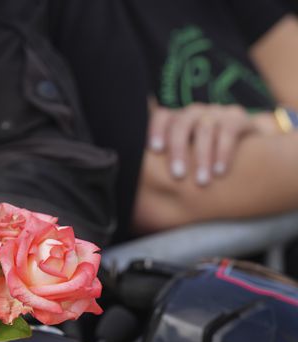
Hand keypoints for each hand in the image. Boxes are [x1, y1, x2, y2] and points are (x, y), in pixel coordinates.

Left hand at [147, 102, 274, 185]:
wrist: (244, 153)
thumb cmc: (198, 163)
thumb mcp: (179, 160)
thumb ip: (159, 165)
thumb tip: (135, 188)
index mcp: (175, 121)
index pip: (162, 116)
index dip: (156, 130)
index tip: (155, 150)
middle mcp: (194, 113)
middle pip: (182, 123)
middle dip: (178, 150)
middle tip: (177, 175)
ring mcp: (216, 113)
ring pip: (205, 128)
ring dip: (202, 157)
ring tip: (201, 181)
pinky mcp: (238, 118)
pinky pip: (229, 131)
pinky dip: (223, 152)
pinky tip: (220, 172)